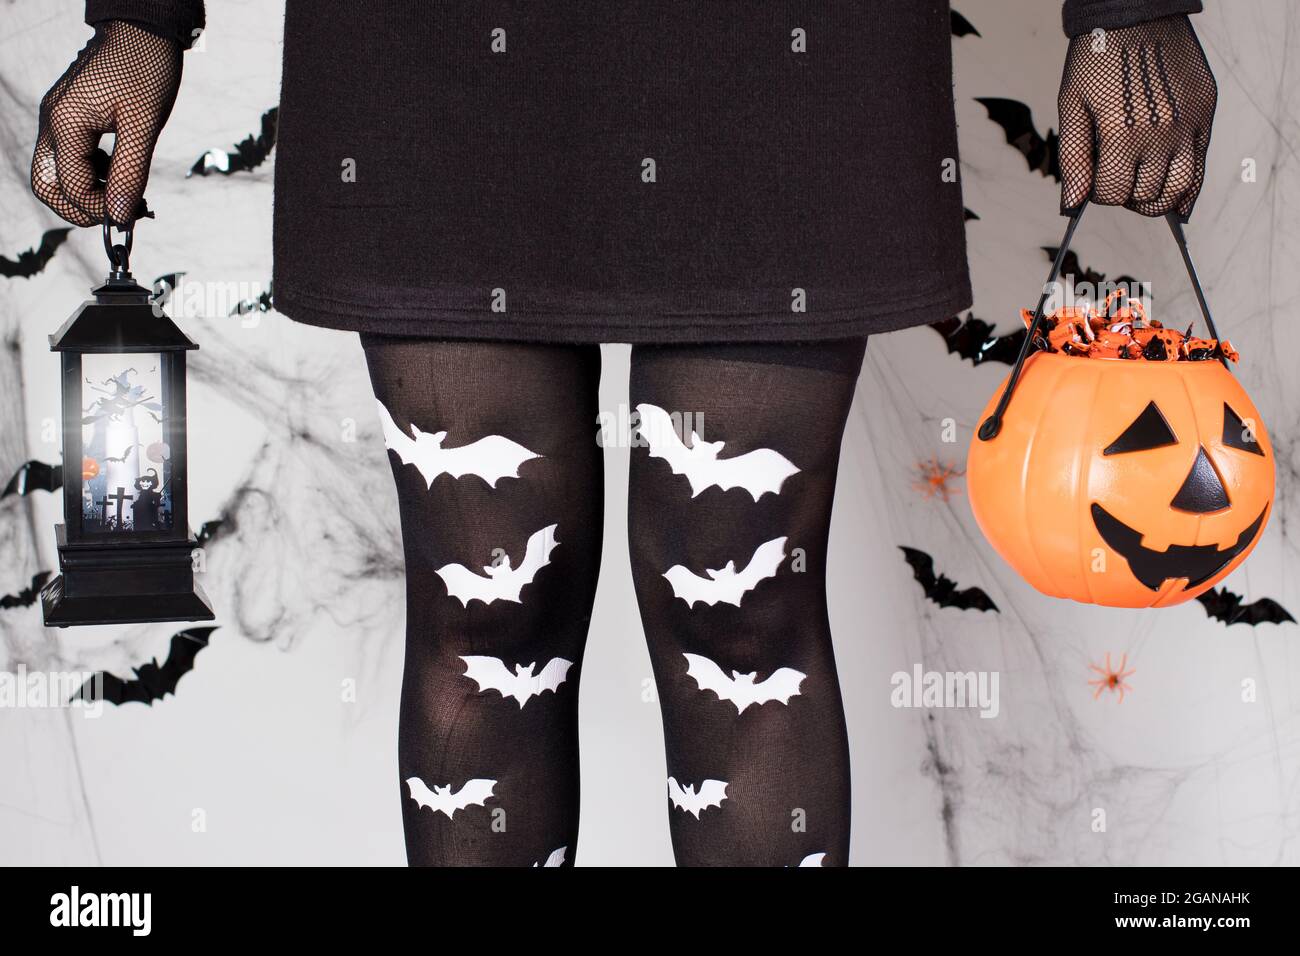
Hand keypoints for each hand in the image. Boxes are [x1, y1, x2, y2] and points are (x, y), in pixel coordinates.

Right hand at [31, 20, 182, 227]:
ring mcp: (58, 120)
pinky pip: (71, 158)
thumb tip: (121, 216)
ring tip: (130, 191)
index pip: (71, 187)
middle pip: (48, 186)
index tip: (134, 214)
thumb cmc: (145, 68)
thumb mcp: (144, 125)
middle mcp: (53, 123)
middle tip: (122, 211)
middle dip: (82, 208)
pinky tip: (122, 171)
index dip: (100, 208)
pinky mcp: (70, 118)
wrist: (142, 29)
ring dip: (90, 192)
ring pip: (58, 175)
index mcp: (66, 124)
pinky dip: (94, 175)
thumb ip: (130, 173)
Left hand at [1058, 14, 1216, 220]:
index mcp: (1122, 132)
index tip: (1094, 181)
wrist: (1137, 12)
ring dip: (1155, 199)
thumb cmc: (1097, 58)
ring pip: (1176, 191)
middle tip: (1116, 179)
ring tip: (1140, 186)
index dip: (1098, 194)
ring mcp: (1188, 125)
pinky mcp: (1206, 114)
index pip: (1112, 194)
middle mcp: (1160, 132)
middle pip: (1144, 197)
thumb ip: (1073, 159)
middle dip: (1125, 197)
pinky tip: (1174, 197)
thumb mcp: (1071, 106)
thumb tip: (1071, 204)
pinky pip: (1201, 168)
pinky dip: (1187, 190)